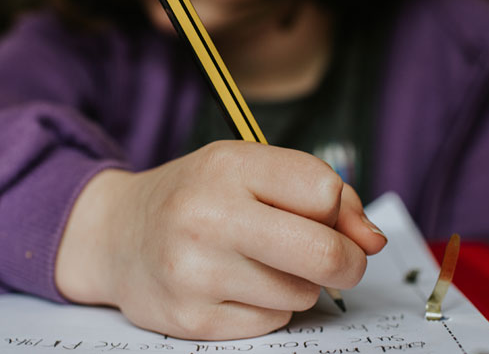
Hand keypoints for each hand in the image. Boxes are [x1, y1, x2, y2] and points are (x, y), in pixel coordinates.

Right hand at [54, 141, 386, 339]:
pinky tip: (233, 286)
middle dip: (345, 262)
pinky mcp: (194, 321)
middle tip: (333, 260)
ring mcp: (197, 273)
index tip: (329, 219)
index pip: (325, 191)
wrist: (116, 235)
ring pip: (302, 294)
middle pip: (325, 254)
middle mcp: (208, 217)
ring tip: (255, 262)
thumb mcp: (249, 169)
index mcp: (228, 166)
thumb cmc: (197, 197)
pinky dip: (267, 308)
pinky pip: (272, 323)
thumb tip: (371, 241)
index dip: (340, 211)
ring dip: (295, 283)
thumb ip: (319, 192)